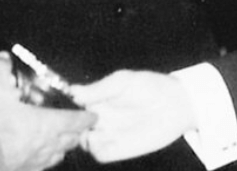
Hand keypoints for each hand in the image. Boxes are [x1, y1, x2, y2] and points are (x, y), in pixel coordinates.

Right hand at [0, 52, 96, 170]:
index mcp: (48, 124)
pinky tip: (38, 156)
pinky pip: (43, 166)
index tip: (94, 116)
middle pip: (71, 139)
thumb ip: (0, 69)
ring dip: (62, 147)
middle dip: (76, 132)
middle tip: (76, 126)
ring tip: (60, 140)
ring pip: (59, 154)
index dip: (87, 117)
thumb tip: (3, 57)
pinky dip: (45, 160)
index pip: (76, 121)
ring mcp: (38, 160)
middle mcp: (48, 144)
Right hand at [70, 70, 196, 162]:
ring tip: (88, 129)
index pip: (71, 106)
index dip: (63, 108)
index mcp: (96, 99)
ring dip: (80, 138)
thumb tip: (73, 92)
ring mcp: (108, 134)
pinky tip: (101, 139)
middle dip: (68, 126)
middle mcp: (98, 118)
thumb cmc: (151, 86)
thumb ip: (99, 88)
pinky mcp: (119, 149)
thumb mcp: (123, 81)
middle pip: (72, 127)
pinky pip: (100, 154)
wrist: (176, 105)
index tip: (60, 107)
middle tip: (74, 121)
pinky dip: (96, 148)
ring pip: (82, 142)